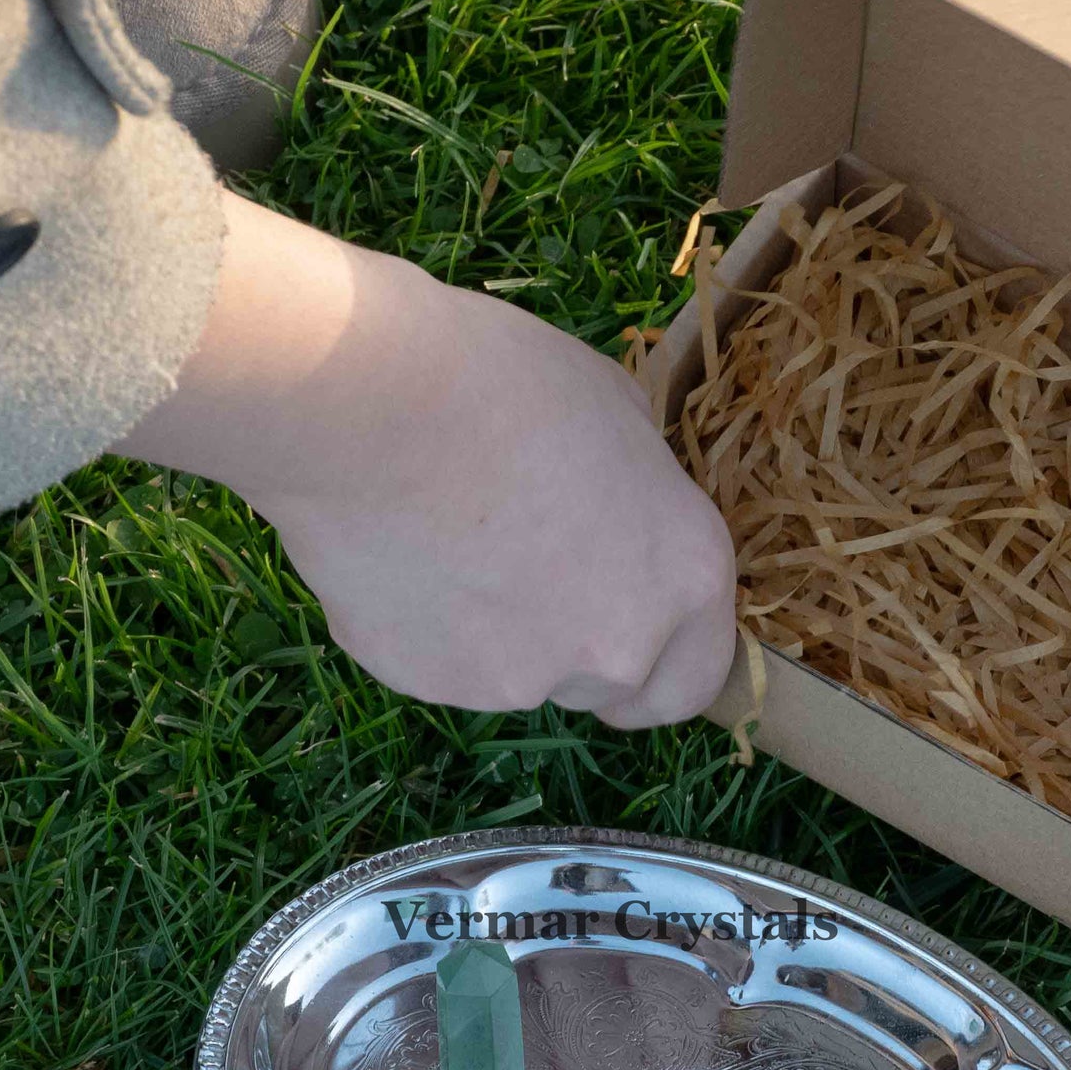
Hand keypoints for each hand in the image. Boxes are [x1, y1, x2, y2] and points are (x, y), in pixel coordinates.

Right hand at [116, 190, 737, 724]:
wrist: (373, 405)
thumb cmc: (506, 382)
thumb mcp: (618, 415)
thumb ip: (640, 497)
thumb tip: (622, 513)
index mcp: (685, 580)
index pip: (697, 681)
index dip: (662, 659)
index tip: (627, 630)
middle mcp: (617, 652)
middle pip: (605, 687)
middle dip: (575, 647)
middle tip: (526, 570)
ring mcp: (521, 682)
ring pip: (516, 678)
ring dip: (495, 633)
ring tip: (448, 538)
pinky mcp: (430, 686)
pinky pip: (436, 665)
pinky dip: (424, 627)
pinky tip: (400, 550)